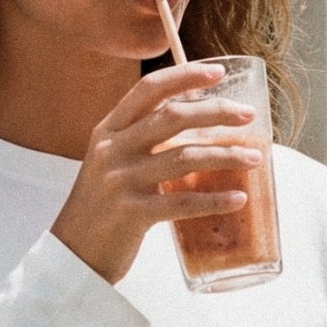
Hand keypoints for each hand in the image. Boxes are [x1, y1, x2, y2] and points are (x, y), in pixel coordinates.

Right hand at [50, 61, 263, 284]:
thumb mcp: (110, 164)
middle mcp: (112, 150)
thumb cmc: (100, 209)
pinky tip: (237, 199)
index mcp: (108, 131)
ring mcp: (120, 181)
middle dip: (216, 111)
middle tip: (247, 116)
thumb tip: (194, 125)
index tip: (218, 72)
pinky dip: (215, 200)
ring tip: (254, 159)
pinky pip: (183, 203)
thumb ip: (140, 142)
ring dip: (226, 156)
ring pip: (184, 157)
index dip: (185, 75)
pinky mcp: (132, 213)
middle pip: (173, 116)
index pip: (148, 89)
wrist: (72, 254)